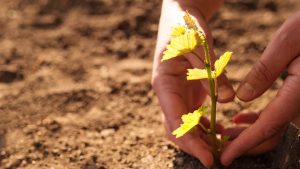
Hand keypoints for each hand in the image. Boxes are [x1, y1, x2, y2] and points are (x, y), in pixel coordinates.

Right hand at [152, 1, 233, 166]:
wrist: (181, 16)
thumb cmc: (185, 27)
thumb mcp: (198, 45)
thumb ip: (211, 72)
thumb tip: (225, 100)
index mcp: (163, 84)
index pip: (174, 121)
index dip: (190, 142)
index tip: (208, 158)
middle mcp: (167, 93)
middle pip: (176, 128)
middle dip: (194, 145)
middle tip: (216, 158)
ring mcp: (176, 94)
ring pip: (185, 125)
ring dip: (200, 138)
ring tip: (220, 147)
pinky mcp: (186, 91)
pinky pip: (193, 115)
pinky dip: (205, 126)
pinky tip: (219, 130)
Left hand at [221, 12, 299, 165]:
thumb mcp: (287, 43)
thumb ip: (266, 71)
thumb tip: (243, 98)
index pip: (268, 126)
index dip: (244, 145)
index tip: (225, 157)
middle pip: (273, 135)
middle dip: (245, 145)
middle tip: (221, 148)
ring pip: (275, 128)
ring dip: (249, 134)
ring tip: (226, 134)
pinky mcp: (299, 96)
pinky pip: (279, 116)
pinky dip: (258, 121)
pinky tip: (241, 118)